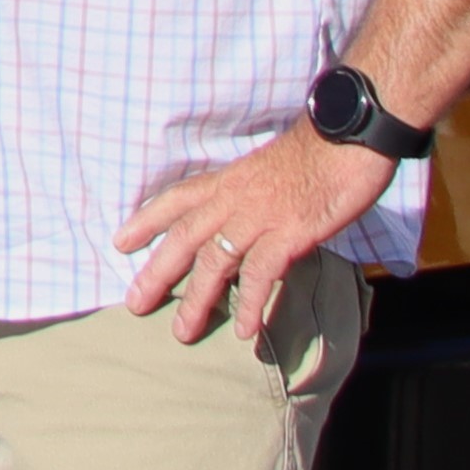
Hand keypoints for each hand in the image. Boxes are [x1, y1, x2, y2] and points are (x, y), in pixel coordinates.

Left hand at [115, 125, 392, 344]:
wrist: (349, 137)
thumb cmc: (317, 152)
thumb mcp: (268, 170)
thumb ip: (249, 194)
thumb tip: (242, 220)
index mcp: (228, 180)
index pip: (175, 199)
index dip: (146, 221)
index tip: (120, 243)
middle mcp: (234, 198)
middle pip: (184, 238)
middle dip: (157, 273)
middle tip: (134, 304)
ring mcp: (259, 216)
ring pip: (214, 261)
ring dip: (197, 300)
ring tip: (183, 332)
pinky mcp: (288, 233)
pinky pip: (260, 275)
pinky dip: (250, 304)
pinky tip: (246, 332)